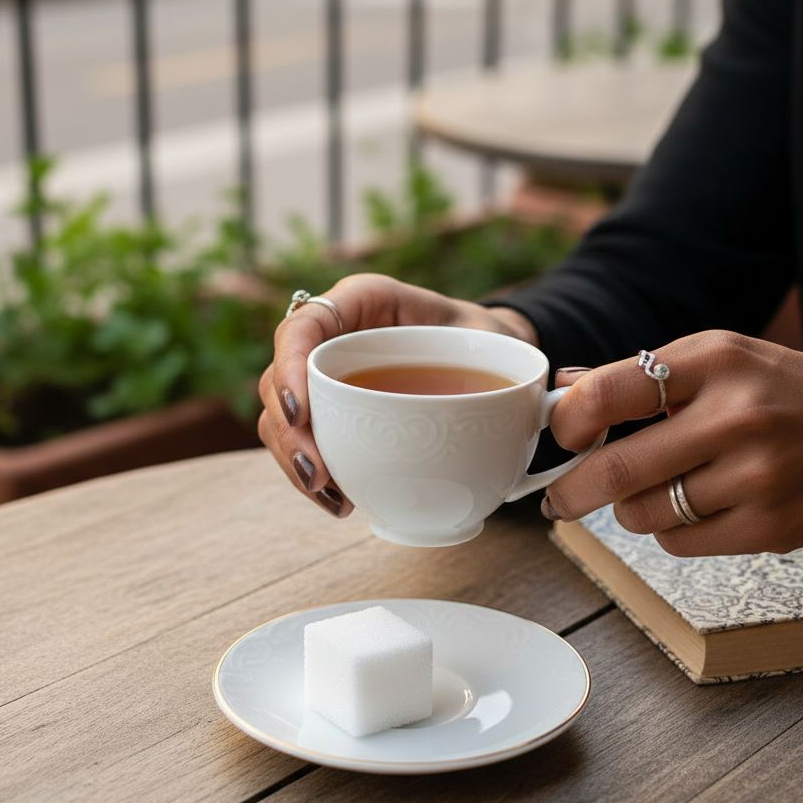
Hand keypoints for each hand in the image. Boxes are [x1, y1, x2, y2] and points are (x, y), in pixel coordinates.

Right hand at [258, 273, 537, 516]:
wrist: (484, 352)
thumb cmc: (483, 335)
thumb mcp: (489, 332)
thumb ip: (493, 354)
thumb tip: (525, 404)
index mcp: (362, 301)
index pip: (303, 324)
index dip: (291, 367)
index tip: (304, 413)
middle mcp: (332, 335)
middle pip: (278, 377)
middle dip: (288, 432)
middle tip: (317, 475)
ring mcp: (324, 376)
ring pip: (281, 415)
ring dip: (294, 460)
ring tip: (331, 497)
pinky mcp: (329, 411)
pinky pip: (303, 440)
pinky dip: (312, 474)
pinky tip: (339, 501)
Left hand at [543, 331, 802, 555]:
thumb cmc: (790, 391)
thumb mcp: (722, 357)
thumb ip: (642, 374)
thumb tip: (564, 387)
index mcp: (715, 360)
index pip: (609, 392)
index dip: (569, 421)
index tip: (563, 436)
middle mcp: (735, 416)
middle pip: (616, 469)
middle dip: (570, 491)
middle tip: (558, 499)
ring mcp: (757, 476)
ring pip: (642, 514)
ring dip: (630, 508)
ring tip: (658, 488)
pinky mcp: (771, 528)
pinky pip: (679, 543)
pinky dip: (671, 530)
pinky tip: (699, 506)